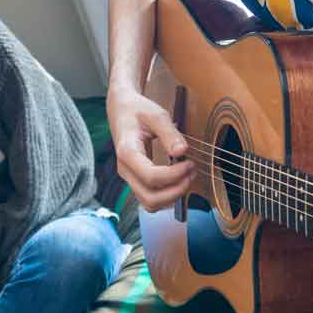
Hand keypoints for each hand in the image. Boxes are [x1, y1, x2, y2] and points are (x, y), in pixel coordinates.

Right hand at [108, 87, 192, 210]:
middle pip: (149, 197)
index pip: (151, 177)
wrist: (121, 109)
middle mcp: (125, 169)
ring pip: (149, 203)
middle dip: (175, 191)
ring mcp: (129, 176)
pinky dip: (167, 195)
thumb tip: (182, 152)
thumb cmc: (138, 110)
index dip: (174, 175)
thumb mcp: (156, 115)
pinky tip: (179, 180)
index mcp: (127, 152)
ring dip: (172, 196)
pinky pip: (150, 198)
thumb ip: (170, 133)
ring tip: (188, 177)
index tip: (190, 162)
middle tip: (192, 173)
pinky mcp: (135, 179)